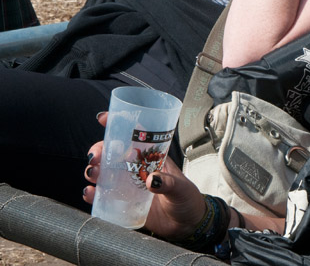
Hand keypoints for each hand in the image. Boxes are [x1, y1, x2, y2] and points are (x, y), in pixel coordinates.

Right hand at [83, 112, 207, 240]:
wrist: (186, 225)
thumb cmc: (187, 199)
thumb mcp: (181, 188)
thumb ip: (168, 183)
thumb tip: (152, 180)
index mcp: (152, 158)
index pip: (133, 136)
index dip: (117, 124)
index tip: (104, 118)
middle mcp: (136, 169)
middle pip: (112, 154)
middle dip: (99, 151)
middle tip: (95, 157)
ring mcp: (127, 186)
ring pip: (104, 173)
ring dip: (93, 171)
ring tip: (92, 174)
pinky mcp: (122, 204)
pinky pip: (103, 197)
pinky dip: (93, 193)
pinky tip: (89, 193)